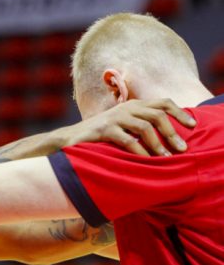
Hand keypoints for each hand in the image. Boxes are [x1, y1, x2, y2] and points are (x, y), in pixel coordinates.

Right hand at [56, 98, 195, 155]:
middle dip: (172, 133)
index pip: (163, 102)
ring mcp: (114, 117)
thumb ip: (141, 126)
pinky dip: (140, 152)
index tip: (194, 126)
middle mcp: (126, 108)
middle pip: (157, 115)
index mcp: (133, 105)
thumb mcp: (124, 126)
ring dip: (158, 144)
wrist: (70, 139)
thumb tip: (170, 138)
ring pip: (145, 127)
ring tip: (166, 158)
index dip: (180, 112)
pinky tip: (146, 162)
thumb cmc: (101, 137)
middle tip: (182, 149)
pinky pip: (128, 140)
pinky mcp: (104, 129)